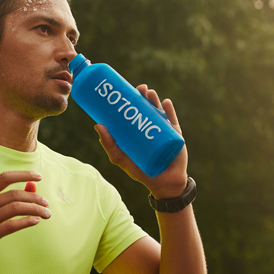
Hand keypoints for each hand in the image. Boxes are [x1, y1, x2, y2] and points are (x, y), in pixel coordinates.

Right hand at [0, 170, 50, 265]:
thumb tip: (22, 194)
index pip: (4, 178)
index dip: (23, 175)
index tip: (37, 177)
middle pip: (14, 194)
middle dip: (34, 197)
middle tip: (46, 203)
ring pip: (16, 208)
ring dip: (35, 209)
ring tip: (46, 213)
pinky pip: (12, 225)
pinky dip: (26, 221)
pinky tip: (35, 221)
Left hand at [96, 84, 188, 199]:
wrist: (163, 184)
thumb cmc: (141, 172)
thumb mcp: (121, 159)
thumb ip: (109, 145)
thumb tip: (97, 125)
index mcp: (139, 130)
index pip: (135, 111)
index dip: (131, 98)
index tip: (125, 89)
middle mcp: (152, 127)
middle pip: (148, 106)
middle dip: (144, 95)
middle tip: (139, 89)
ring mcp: (164, 130)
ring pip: (160, 110)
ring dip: (156, 99)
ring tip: (150, 93)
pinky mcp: (176, 135)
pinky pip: (173, 120)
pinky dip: (169, 110)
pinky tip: (165, 102)